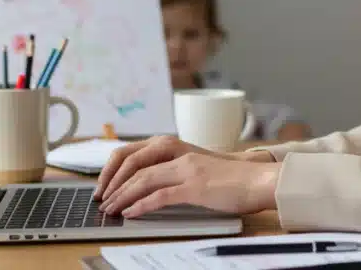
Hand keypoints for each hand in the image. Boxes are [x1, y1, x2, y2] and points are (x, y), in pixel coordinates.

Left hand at [93, 136, 280, 217]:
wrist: (259, 179)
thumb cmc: (230, 177)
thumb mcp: (196, 167)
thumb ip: (174, 170)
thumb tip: (147, 186)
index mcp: (175, 146)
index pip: (131, 152)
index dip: (112, 169)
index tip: (103, 185)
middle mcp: (178, 153)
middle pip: (133, 164)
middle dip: (112, 183)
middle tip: (102, 200)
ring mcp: (186, 169)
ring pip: (143, 179)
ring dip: (122, 196)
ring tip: (112, 209)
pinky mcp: (195, 186)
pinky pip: (160, 195)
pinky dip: (141, 205)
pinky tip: (132, 213)